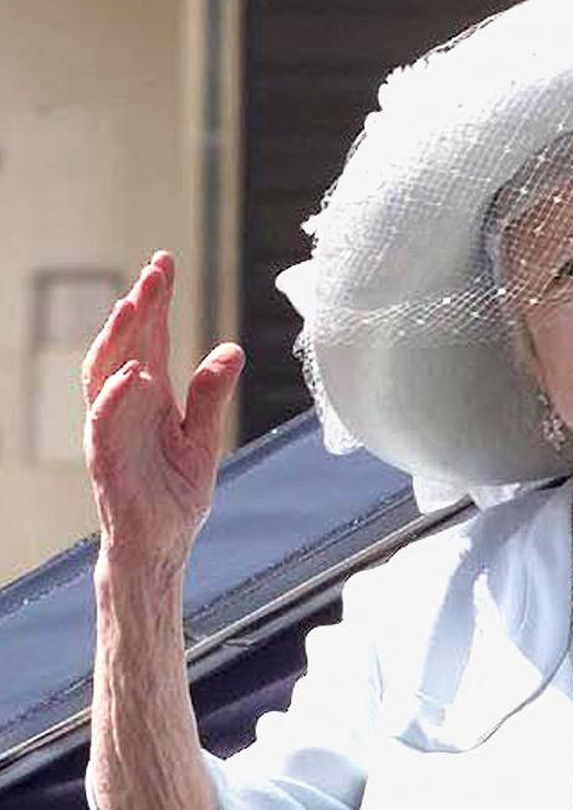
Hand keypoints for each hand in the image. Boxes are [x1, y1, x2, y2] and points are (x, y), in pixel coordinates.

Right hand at [83, 252, 243, 572]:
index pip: (150, 339)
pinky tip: (132, 373)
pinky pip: (104, 422)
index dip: (156, 301)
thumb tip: (232, 350)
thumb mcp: (203, 441)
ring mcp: (112, 430)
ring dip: (117, 338)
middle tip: (153, 271)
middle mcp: (126, 406)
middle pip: (126, 345)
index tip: (163, 261)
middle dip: (138, 306)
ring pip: (105, 373)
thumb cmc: (174, 497)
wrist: (159, 548)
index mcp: (150, 399)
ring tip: (133, 304)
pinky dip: (115, 396)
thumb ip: (211, 397)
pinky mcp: (106, 459)